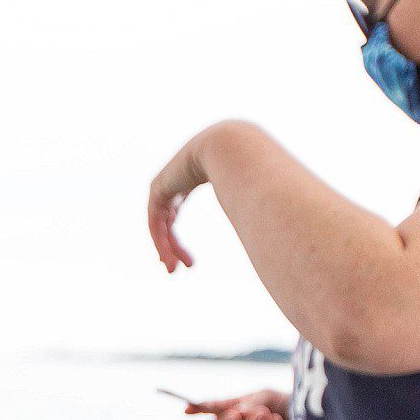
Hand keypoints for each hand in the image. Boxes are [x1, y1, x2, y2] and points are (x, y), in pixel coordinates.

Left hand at [148, 122, 241, 273]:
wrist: (232, 148)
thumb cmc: (247, 168)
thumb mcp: (243, 194)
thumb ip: (247, 209)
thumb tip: (264, 229)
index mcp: (192, 178)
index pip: (175, 213)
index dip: (176, 241)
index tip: (187, 263)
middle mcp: (175, 182)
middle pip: (166, 222)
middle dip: (171, 248)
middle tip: (177, 270)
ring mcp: (164, 184)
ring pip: (159, 225)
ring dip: (166, 249)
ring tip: (173, 271)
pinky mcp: (158, 188)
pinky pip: (155, 222)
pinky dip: (161, 241)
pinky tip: (168, 259)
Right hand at [186, 389, 290, 419]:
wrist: (309, 413)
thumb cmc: (280, 402)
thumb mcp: (260, 396)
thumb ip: (244, 404)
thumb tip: (226, 412)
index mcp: (230, 415)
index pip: (209, 418)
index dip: (197, 411)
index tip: (187, 410)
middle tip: (238, 414)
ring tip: (265, 414)